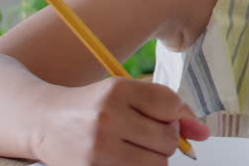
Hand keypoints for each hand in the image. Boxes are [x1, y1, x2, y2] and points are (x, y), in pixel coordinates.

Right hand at [31, 77, 209, 165]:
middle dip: (164, 139)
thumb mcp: (129, 94)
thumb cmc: (94, 106)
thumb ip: (171, 109)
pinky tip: (123, 157)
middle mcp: (107, 117)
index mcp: (118, 90)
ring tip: (134, 147)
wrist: (44, 122)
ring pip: (157, 163)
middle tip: (144, 133)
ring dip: (153, 158)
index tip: (158, 115)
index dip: (172, 114)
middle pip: (168, 139)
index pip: (171, 105)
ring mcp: (98, 148)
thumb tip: (204, 134)